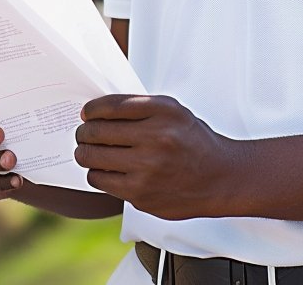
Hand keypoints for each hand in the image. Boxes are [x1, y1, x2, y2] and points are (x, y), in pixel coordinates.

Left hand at [74, 94, 238, 219]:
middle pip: (98, 132)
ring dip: (85, 153)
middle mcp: (155, 139)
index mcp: (162, 112)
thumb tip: (99, 111)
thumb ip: (140, 107)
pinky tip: (103, 169)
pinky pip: (101, 181)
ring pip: (94, 158)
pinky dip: (96, 173)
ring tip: (87, 151)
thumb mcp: (173, 111)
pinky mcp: (141, 195)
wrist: (219, 176)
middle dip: (84, 132)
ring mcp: (147, 169)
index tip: (86, 112)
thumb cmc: (193, 141)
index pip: (112, 106)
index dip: (92, 109)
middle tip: (83, 133)